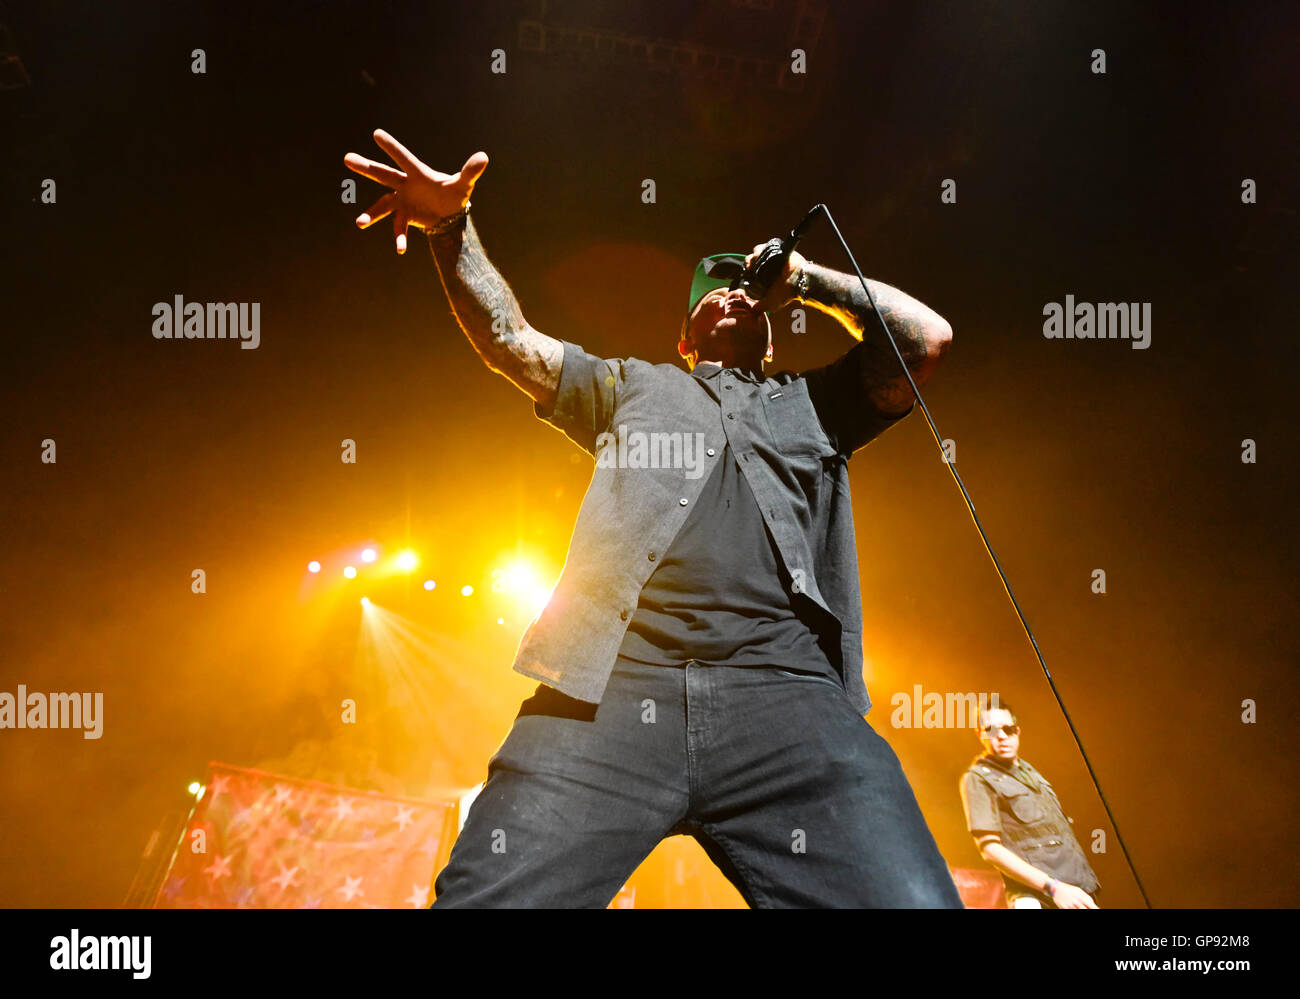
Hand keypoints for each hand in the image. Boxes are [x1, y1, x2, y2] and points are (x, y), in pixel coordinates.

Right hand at [344, 129, 487, 253]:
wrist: (449, 214)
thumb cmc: (454, 194)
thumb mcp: (463, 185)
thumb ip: (470, 172)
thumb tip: (484, 157)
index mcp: (418, 173)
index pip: (403, 158)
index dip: (391, 147)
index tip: (376, 133)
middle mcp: (405, 185)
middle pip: (383, 175)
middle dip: (366, 168)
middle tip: (347, 158)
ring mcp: (402, 201)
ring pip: (382, 205)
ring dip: (371, 214)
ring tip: (359, 223)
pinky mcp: (404, 216)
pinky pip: (398, 227)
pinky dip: (399, 238)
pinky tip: (401, 250)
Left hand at [742, 242, 808, 312]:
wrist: (798, 281)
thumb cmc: (786, 293)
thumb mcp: (771, 303)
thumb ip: (760, 307)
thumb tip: (752, 310)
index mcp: (766, 278)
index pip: (752, 272)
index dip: (747, 272)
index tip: (746, 273)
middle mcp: (769, 267)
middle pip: (752, 261)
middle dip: (748, 263)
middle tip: (748, 267)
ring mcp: (772, 258)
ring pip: (756, 253)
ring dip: (751, 257)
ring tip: (752, 261)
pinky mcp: (777, 250)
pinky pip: (763, 247)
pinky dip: (758, 250)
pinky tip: (757, 255)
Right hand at [1051, 882, 1098, 908]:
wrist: (1055, 888)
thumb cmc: (1068, 889)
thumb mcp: (1079, 890)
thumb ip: (1086, 897)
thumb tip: (1093, 904)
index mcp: (1080, 896)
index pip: (1091, 905)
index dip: (1095, 908)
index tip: (1098, 910)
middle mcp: (1075, 901)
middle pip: (1085, 910)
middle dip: (1088, 910)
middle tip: (1090, 910)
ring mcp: (1069, 906)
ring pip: (1078, 911)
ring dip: (1081, 910)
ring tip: (1080, 907)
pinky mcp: (1064, 908)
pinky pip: (1071, 911)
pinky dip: (1074, 910)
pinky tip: (1075, 908)